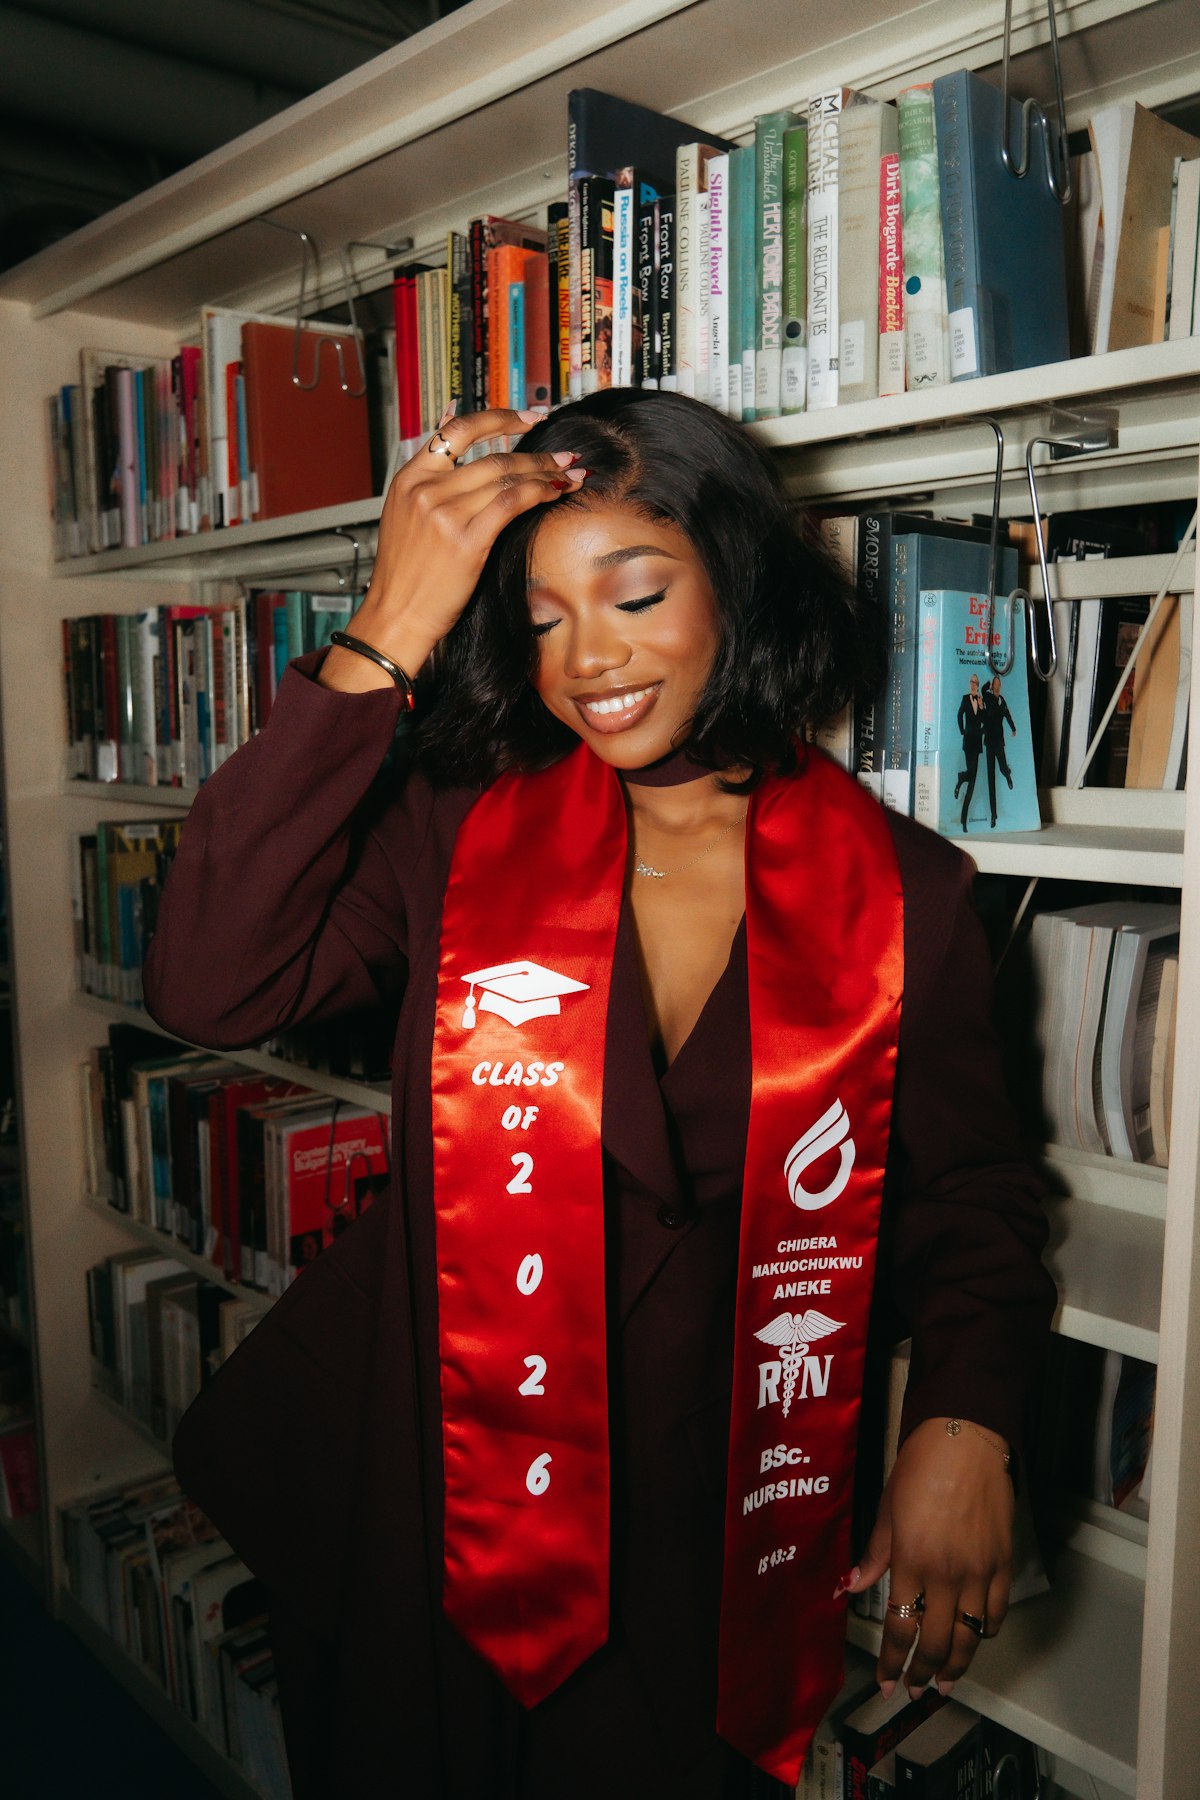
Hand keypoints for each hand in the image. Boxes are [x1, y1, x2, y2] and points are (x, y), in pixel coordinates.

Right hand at [320, 406, 585, 692]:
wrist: (395, 616)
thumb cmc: (405, 573)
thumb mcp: (405, 513)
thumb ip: (430, 471)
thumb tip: (446, 420)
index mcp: (409, 478)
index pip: (457, 430)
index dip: (499, 418)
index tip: (528, 418)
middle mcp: (425, 489)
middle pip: (491, 456)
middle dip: (535, 453)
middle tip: (564, 455)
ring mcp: (445, 513)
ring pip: (506, 477)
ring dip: (545, 474)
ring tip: (569, 475)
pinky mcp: (466, 539)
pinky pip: (512, 503)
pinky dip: (539, 493)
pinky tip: (556, 492)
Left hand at [837, 1416, 1012, 1698]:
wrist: (966, 1440)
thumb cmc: (920, 1466)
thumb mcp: (887, 1508)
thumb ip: (875, 1554)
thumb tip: (852, 1586)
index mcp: (912, 1561)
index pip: (899, 1628)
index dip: (891, 1662)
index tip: (886, 1683)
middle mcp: (947, 1575)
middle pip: (937, 1643)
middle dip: (922, 1673)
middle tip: (913, 1690)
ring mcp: (979, 1572)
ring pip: (970, 1637)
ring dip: (957, 1666)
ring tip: (945, 1683)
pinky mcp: (1003, 1563)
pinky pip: (997, 1612)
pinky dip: (986, 1633)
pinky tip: (976, 1640)